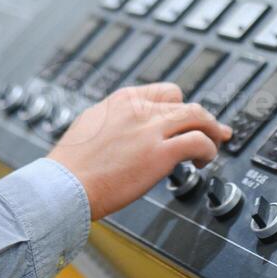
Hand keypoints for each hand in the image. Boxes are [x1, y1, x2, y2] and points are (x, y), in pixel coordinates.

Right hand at [47, 82, 231, 220]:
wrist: (63, 185)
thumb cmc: (71, 165)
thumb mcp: (91, 125)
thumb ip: (115, 121)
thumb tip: (127, 129)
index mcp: (122, 100)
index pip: (165, 91)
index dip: (180, 107)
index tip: (186, 119)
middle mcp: (139, 109)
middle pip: (185, 103)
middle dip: (202, 118)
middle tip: (212, 131)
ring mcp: (150, 130)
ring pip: (198, 117)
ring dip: (210, 132)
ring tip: (212, 147)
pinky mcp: (160, 154)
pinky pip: (198, 142)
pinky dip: (208, 150)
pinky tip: (203, 161)